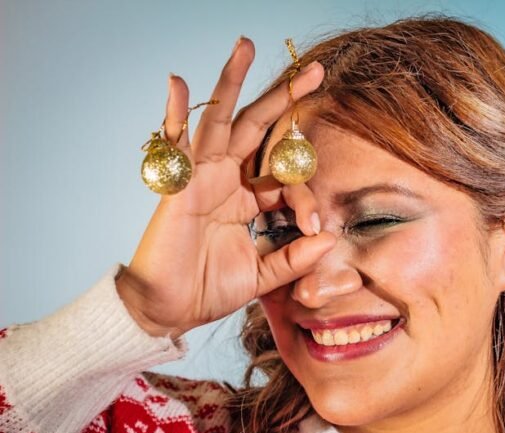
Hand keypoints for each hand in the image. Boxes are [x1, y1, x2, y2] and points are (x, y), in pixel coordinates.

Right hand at [116, 37, 334, 339]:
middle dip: (285, 100)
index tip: (317, 226)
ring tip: (246, 46)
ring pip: (221, 121)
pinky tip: (179, 83)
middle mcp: (228, 182)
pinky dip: (177, 113)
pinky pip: (177, 144)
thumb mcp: (263, 275)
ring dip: (233, 83)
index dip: (306, 197)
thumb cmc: (209, 290)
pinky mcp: (180, 187)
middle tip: (314, 71)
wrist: (170, 310)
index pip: (285, 179)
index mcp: (249, 201)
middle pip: (258, 129)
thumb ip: (295, 258)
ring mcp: (203, 179)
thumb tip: (330, 239)